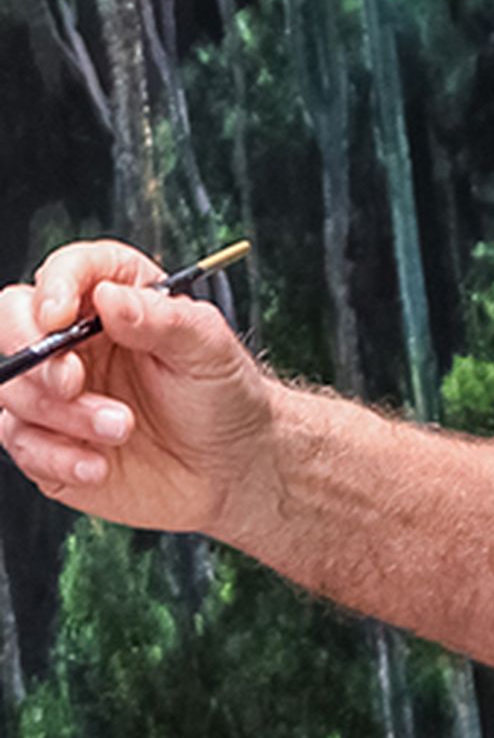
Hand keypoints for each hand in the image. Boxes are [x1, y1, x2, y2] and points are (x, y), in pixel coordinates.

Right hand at [0, 239, 276, 536]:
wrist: (228, 467)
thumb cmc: (225, 396)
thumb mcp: (208, 349)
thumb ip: (162, 319)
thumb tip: (110, 296)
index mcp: (120, 300)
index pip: (70, 270)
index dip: (56, 285)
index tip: (59, 316)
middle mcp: (79, 340)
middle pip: (14, 322)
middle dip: (36, 356)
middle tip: (75, 384)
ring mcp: (57, 391)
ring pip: (12, 388)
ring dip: (60, 415)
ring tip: (122, 428)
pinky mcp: (46, 440)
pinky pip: (19, 443)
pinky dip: (54, 456)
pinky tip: (98, 464)